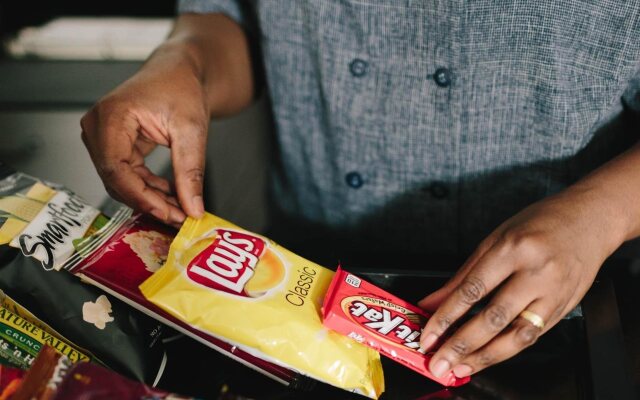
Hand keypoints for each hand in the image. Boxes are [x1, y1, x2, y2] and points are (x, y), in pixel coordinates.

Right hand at [81, 46, 208, 225]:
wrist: (180, 71)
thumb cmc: (182, 88)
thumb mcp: (192, 130)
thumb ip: (191, 172)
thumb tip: (193, 209)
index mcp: (111, 116)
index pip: (116, 169)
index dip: (142, 198)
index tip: (170, 214)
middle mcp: (97, 126)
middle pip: (116, 179)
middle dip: (149, 202)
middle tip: (180, 217)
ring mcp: (101, 136)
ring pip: (120, 181)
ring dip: (149, 198)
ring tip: (179, 208)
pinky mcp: (111, 143)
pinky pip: (125, 175)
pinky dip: (147, 188)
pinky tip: (169, 194)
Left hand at [417, 188, 624, 378]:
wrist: (588, 221)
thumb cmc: (538, 225)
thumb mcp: (493, 240)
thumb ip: (462, 276)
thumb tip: (432, 302)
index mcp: (513, 249)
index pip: (473, 290)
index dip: (446, 316)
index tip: (429, 334)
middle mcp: (535, 273)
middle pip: (494, 317)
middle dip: (461, 344)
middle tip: (439, 360)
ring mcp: (553, 294)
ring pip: (516, 335)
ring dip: (484, 357)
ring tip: (460, 367)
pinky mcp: (563, 309)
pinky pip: (532, 336)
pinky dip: (506, 350)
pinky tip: (486, 357)